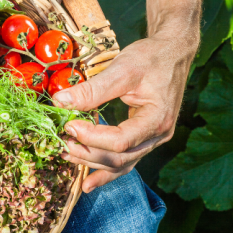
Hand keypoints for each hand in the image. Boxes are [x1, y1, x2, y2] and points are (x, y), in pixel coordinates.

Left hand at [52, 33, 193, 192]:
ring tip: (66, 156)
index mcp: (157, 119)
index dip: (92, 137)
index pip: (120, 140)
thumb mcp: (122, 69)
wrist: (172, 52)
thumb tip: (60, 102)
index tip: (69, 125)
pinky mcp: (145, 138)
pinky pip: (125, 159)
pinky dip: (105, 169)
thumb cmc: (151, 57)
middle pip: (120, 158)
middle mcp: (158, 135)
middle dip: (88, 153)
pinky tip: (88, 180)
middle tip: (61, 143)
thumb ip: (92, 89)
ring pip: (121, 164)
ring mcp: (153, 139)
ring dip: (92, 163)